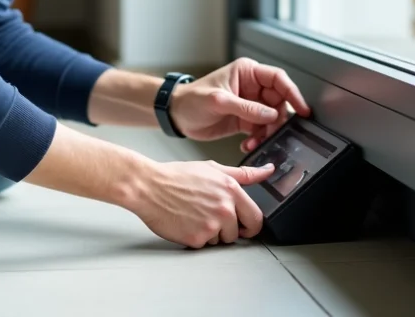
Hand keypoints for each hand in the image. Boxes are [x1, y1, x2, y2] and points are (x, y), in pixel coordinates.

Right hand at [128, 160, 276, 247]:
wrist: (148, 186)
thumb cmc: (176, 176)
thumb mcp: (212, 168)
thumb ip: (243, 173)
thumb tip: (267, 171)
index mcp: (231, 190)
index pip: (256, 217)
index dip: (250, 224)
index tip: (243, 225)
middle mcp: (224, 208)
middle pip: (239, 233)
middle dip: (229, 230)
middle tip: (211, 219)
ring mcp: (211, 225)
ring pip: (220, 240)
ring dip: (210, 233)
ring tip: (193, 215)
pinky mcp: (197, 238)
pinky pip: (204, 245)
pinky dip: (195, 237)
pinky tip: (185, 222)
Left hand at [169, 57, 311, 151]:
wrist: (176, 115)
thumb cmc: (191, 99)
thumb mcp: (219, 101)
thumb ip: (247, 108)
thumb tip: (272, 114)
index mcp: (247, 73)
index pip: (278, 79)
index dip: (293, 93)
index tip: (302, 109)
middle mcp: (251, 87)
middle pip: (279, 102)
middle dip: (278, 119)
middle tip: (272, 132)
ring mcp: (249, 104)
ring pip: (272, 119)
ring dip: (267, 133)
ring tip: (255, 141)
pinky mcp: (245, 120)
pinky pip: (262, 130)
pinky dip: (259, 139)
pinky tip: (248, 144)